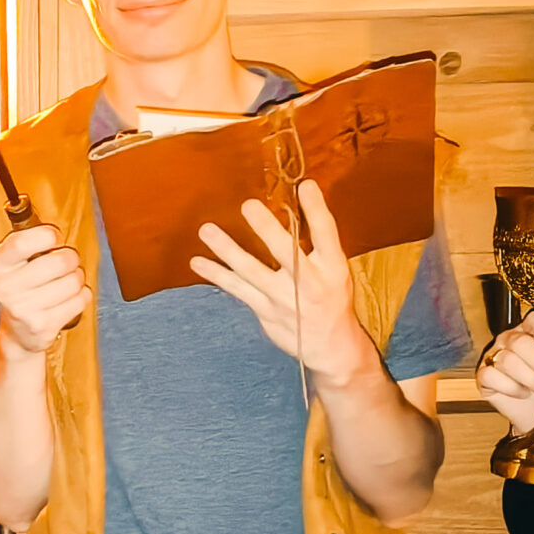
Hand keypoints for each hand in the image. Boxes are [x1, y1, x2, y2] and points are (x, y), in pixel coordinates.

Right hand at [0, 224, 87, 359]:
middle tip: (66, 262)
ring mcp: (24, 309)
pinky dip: (81, 296)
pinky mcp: (44, 326)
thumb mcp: (14, 263)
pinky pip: (81, 300)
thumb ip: (29, 243)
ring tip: (65, 282)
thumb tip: (55, 232)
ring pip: (74, 281)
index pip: (21, 243)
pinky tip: (68, 299)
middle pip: (60, 261)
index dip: (47, 235)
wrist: (17, 334)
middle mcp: (6, 287)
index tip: (54, 237)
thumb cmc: (21, 288)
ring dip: (76, 278)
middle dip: (71, 258)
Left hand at [190, 181, 375, 387]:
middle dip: (267, 229)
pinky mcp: (265, 311)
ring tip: (207, 230)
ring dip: (227, 250)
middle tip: (249, 206)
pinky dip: (217, 275)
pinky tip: (198, 263)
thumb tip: (299, 202)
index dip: (316, 209)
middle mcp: (310, 283)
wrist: (331, 347)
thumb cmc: (332, 299)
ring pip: (252, 271)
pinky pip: (237, 290)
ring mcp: (284, 299)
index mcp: (333, 267)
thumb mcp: (335, 269)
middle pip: (286, 252)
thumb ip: (318, 242)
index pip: (327, 233)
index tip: (306, 186)